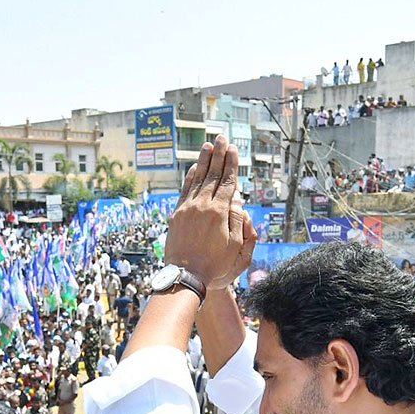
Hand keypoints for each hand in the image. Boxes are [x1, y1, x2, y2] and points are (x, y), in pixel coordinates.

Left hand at [164, 136, 243, 289]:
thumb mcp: (235, 246)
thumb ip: (238, 221)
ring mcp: (187, 209)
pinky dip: (190, 177)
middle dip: (218, 156)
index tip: (233, 150)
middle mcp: (201, 206)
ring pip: (197, 179)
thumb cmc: (215, 264)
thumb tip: (237, 201)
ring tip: (208, 146)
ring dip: (203, 161)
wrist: (185, 275)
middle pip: (212, 175)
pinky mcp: (176, 215)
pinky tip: (194, 168)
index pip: (227, 182)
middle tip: (221, 138)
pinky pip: (184, 191)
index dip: (231, 164)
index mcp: (219, 212)